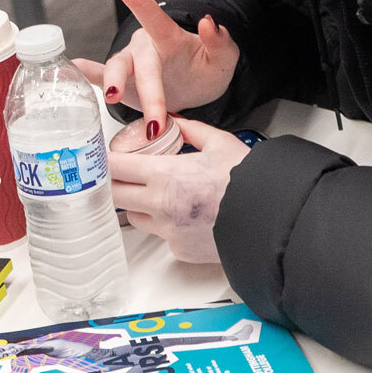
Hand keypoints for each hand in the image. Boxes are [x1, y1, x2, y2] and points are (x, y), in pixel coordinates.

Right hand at [73, 0, 238, 127]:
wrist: (195, 91)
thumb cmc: (206, 70)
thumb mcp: (224, 58)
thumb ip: (220, 42)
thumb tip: (209, 22)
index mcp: (169, 37)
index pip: (152, 15)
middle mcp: (145, 47)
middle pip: (141, 63)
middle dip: (150, 91)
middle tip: (157, 118)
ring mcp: (130, 64)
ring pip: (116, 70)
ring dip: (113, 84)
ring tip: (112, 98)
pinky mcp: (120, 82)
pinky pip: (97, 76)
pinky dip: (83, 74)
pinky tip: (66, 72)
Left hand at [109, 119, 251, 264]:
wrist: (272, 220)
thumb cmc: (250, 182)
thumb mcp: (220, 143)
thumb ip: (190, 130)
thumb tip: (174, 122)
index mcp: (165, 174)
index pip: (114, 167)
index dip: (102, 160)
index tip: (100, 156)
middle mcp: (160, 205)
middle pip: (113, 195)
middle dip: (112, 183)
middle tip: (118, 174)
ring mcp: (167, 231)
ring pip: (134, 216)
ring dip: (137, 204)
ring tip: (158, 192)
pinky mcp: (179, 250)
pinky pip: (160, 235)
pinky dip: (165, 224)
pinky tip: (184, 214)